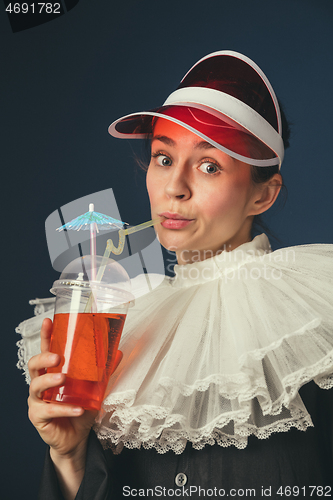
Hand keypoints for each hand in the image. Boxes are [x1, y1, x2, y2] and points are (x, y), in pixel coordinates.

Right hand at [28, 318, 122, 458]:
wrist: (76, 438)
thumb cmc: (80, 409)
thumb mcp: (94, 388)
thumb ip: (104, 371)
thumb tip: (118, 352)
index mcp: (52, 371)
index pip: (46, 350)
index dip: (46, 335)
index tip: (48, 321)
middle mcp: (41, 384)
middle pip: (34, 365)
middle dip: (44, 358)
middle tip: (58, 357)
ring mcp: (37, 401)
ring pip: (36, 386)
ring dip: (50, 381)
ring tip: (63, 379)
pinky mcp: (38, 417)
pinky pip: (49, 411)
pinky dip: (65, 409)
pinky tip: (77, 409)